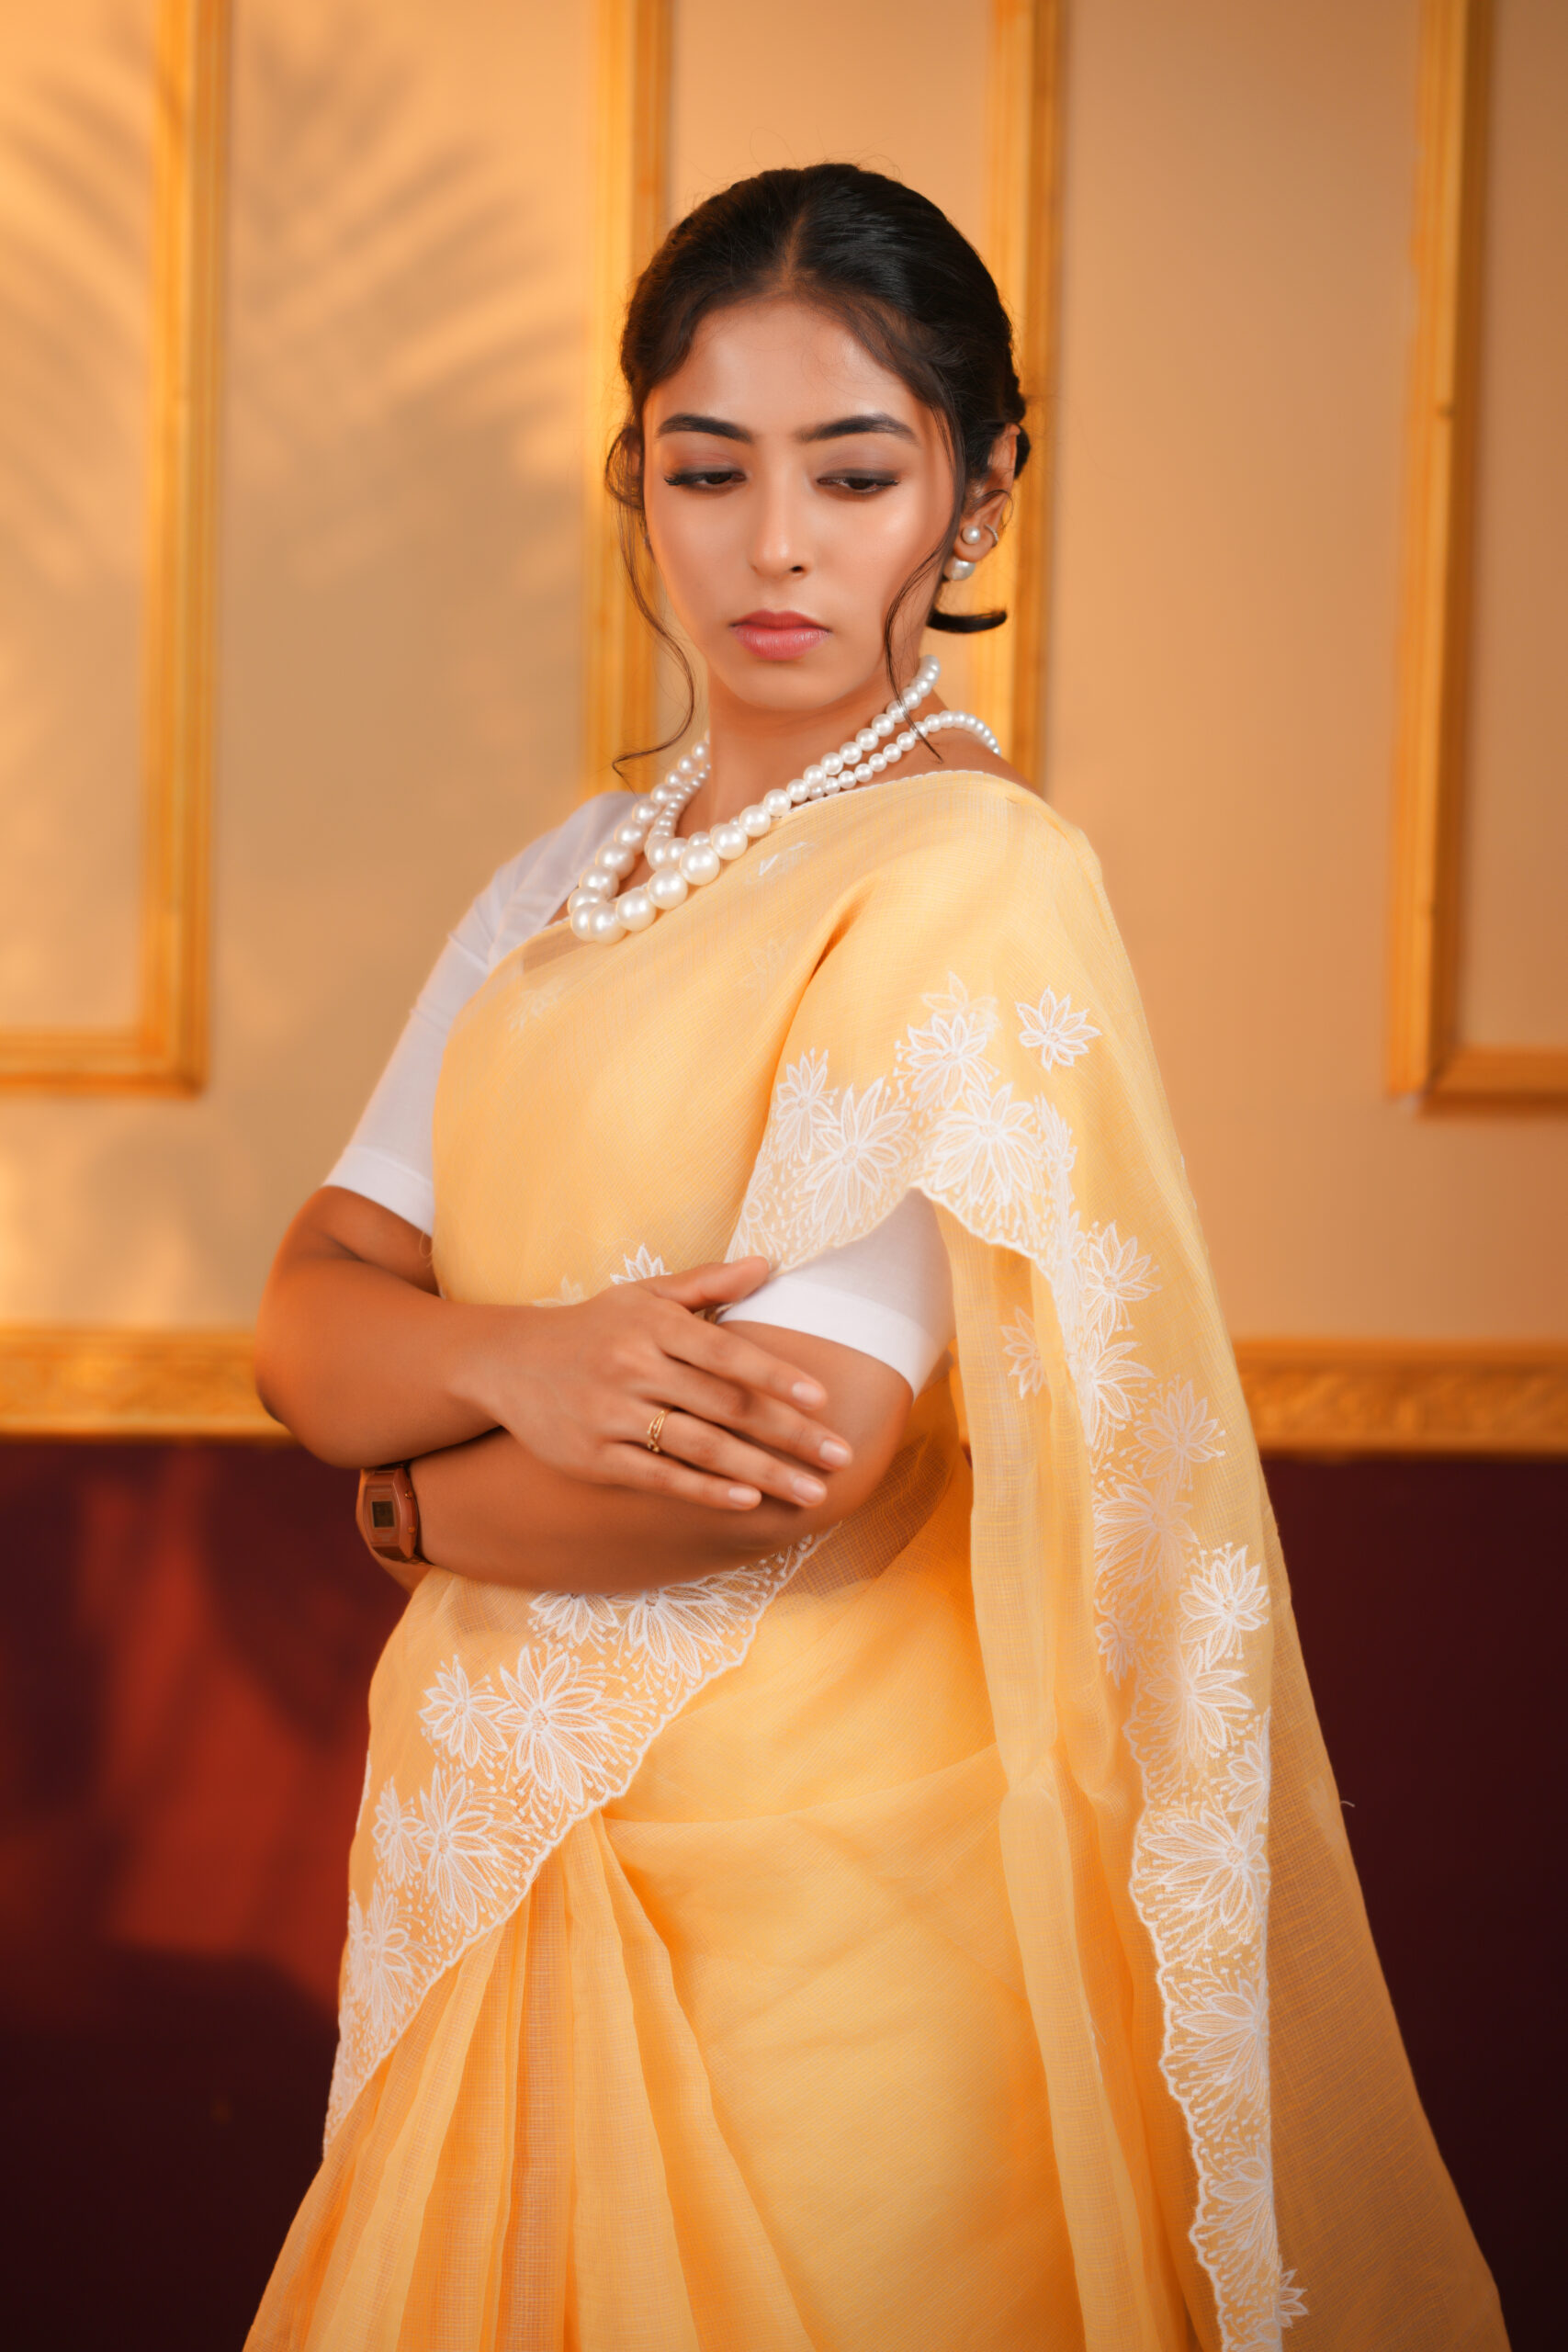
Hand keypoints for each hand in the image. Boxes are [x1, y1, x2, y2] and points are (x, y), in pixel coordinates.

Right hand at [465, 1257, 853, 1510]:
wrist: (507, 1362)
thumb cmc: (593, 1326)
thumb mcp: (644, 1294)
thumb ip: (706, 1285)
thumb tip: (768, 1264)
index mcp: (654, 1325)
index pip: (728, 1354)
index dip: (777, 1376)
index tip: (823, 1399)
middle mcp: (634, 1367)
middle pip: (726, 1406)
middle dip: (789, 1434)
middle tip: (840, 1458)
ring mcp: (612, 1414)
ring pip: (701, 1447)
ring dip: (762, 1473)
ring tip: (811, 1493)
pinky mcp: (593, 1457)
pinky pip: (659, 1477)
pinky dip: (705, 1491)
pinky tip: (747, 1501)